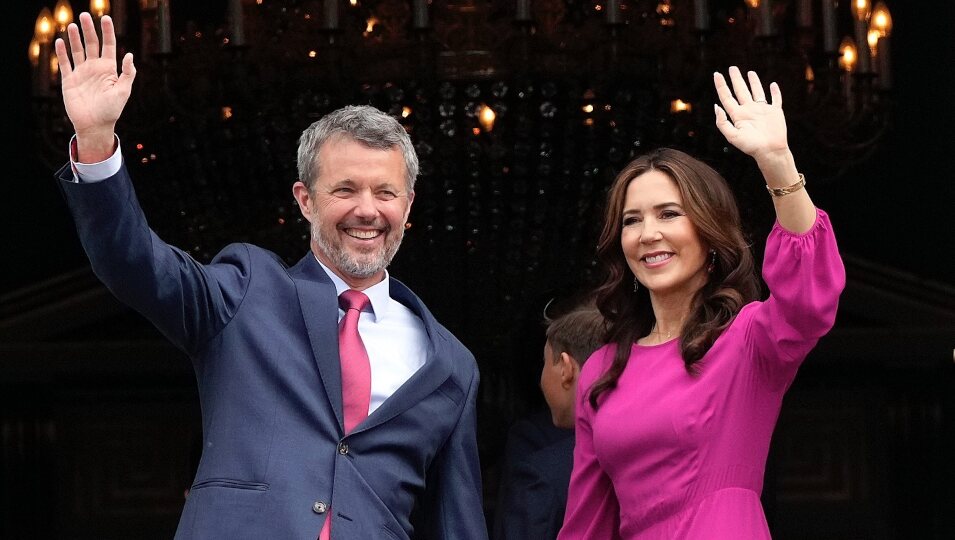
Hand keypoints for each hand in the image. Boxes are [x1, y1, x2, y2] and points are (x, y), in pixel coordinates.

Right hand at [55, 12, 135, 153]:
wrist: (94, 126)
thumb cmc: (111, 111)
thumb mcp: (123, 92)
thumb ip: (127, 74)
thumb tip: (129, 55)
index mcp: (109, 69)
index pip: (108, 45)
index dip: (107, 31)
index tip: (106, 17)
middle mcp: (95, 68)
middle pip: (91, 44)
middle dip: (88, 30)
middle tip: (84, 15)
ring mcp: (82, 73)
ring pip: (77, 51)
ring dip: (75, 38)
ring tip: (72, 25)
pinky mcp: (69, 80)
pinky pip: (65, 63)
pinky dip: (62, 52)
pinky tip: (60, 41)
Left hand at [712, 66, 788, 164]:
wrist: (770, 151)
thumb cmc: (751, 146)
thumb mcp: (732, 136)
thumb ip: (722, 122)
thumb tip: (716, 106)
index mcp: (738, 115)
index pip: (727, 97)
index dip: (721, 86)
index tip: (717, 74)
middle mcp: (749, 110)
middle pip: (741, 91)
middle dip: (736, 79)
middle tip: (732, 68)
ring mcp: (762, 110)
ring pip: (757, 92)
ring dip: (754, 82)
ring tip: (750, 72)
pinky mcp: (775, 112)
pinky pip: (776, 99)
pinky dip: (775, 91)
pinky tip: (773, 84)